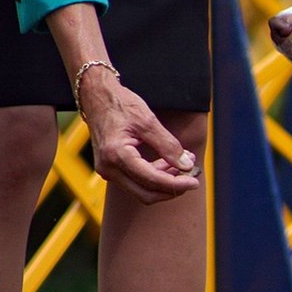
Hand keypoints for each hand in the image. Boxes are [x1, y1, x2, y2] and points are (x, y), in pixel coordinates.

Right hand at [77, 68, 199, 203]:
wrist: (97, 98)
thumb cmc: (121, 105)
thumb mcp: (148, 121)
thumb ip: (168, 145)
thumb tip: (186, 166)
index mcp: (117, 155)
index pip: (152, 180)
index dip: (176, 184)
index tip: (194, 182)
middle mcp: (108, 168)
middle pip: (146, 193)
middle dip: (172, 188)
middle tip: (192, 176)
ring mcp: (107, 170)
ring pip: (142, 189)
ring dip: (165, 181)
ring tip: (185, 162)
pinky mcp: (111, 169)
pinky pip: (136, 181)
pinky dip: (155, 175)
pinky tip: (170, 163)